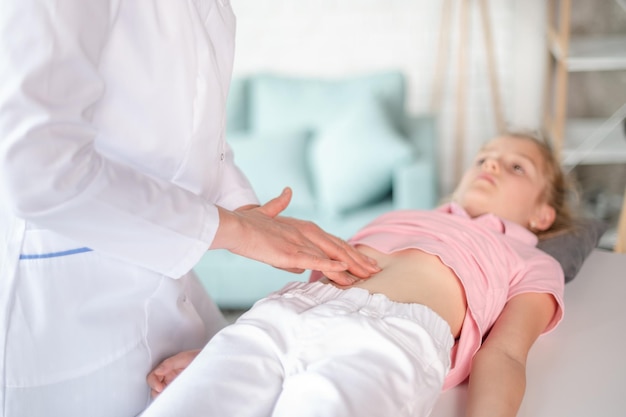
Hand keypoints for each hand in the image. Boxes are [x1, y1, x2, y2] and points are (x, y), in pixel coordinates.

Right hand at [146, 349, 199, 397]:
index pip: (153, 376)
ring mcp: (174, 384)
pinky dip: (171, 398)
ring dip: (163, 395)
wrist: (212, 362)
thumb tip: (158, 371)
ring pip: (162, 393)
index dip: (153, 382)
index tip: (160, 387)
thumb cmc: (199, 357)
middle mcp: (169, 376)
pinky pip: (172, 396)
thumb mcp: (184, 357)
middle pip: (155, 387)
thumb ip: (169, 363)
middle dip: (157, 391)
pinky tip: (175, 397)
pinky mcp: (181, 390)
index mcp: (167, 368)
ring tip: (170, 395)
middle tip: (164, 394)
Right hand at [211, 188, 379, 284]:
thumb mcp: (265, 211)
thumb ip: (279, 204)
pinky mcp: (290, 253)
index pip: (331, 240)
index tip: (362, 258)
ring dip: (350, 266)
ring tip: (367, 275)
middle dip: (357, 259)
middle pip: (337, 247)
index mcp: (301, 226)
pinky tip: (344, 270)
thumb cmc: (246, 222)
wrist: (233, 226)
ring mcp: (299, 242)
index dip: (348, 249)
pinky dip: (331, 266)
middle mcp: (305, 232)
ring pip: (331, 256)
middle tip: (374, 270)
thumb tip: (287, 192)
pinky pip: (315, 260)